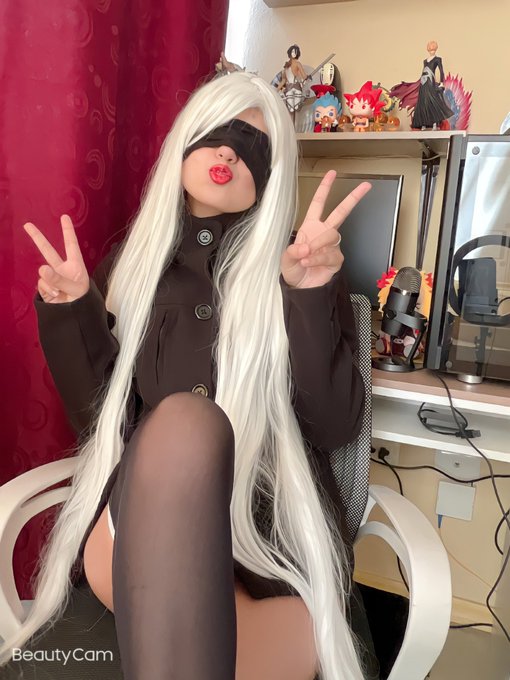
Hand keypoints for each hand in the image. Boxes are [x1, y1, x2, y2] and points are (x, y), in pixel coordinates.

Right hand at [24, 215, 89, 302]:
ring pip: (43, 273)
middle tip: (27, 224)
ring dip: (50, 282)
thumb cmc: (82, 300)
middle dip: (37, 237)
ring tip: (60, 293)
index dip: (68, 230)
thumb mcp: (75, 289)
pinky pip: (41, 284)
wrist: (76, 316)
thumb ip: (59, 278)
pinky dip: (47, 290)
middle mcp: (62, 268)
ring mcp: (53, 277)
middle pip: (48, 250)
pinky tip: (56, 296)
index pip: (71, 244)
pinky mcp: (45, 287)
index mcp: (75, 265)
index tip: (64, 216)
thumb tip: (41, 268)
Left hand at [280, 171, 371, 288]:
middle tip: (365, 186)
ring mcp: (331, 246)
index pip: (318, 203)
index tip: (332, 173)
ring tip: (306, 255)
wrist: (301, 288)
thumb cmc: (294, 270)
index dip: (324, 188)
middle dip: (352, 199)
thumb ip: (293, 251)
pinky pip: (330, 254)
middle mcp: (323, 233)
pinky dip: (318, 258)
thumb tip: (305, 247)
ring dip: (318, 244)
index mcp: (310, 226)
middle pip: (340, 212)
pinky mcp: (336, 259)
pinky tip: (309, 262)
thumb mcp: (286, 258)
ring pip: (331, 236)